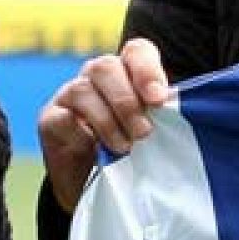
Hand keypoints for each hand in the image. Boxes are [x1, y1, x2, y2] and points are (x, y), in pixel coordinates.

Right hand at [38, 38, 170, 212]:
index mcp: (126, 73)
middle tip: (144, 132)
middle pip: (106, 67)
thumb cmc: (130, 154)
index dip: (147, 70)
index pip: (136, 52)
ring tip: (124, 148)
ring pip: (83, 89)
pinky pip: (64, 117)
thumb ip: (162, 117)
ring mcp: (70, 95)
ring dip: (107, 120)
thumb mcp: (151, 133)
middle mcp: (96, 77)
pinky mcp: (50, 119)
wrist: (91, 187)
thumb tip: (188, 113)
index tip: (158, 99)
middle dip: (127, 100)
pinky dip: (82, 134)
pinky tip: (94, 150)